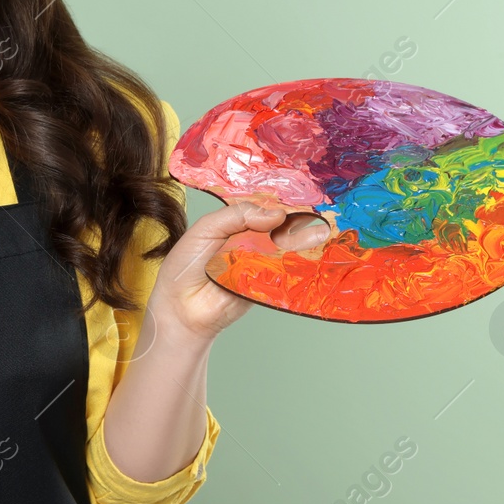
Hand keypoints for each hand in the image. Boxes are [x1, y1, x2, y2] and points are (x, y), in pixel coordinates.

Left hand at [150, 201, 330, 340]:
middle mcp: (254, 241)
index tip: (293, 197)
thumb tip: (276, 214)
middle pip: (282, 227)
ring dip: (307, 240)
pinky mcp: (269, 284)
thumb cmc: (186, 265)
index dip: (279, 202)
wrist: (181, 306)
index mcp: (238, 224)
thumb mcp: (207, 228)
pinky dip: (299, 263)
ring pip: (290, 248)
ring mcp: (263, 262)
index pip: (264, 207)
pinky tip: (311, 253)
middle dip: (298, 219)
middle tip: (316, 212)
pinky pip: (287, 272)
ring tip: (322, 231)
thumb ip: (237, 215)